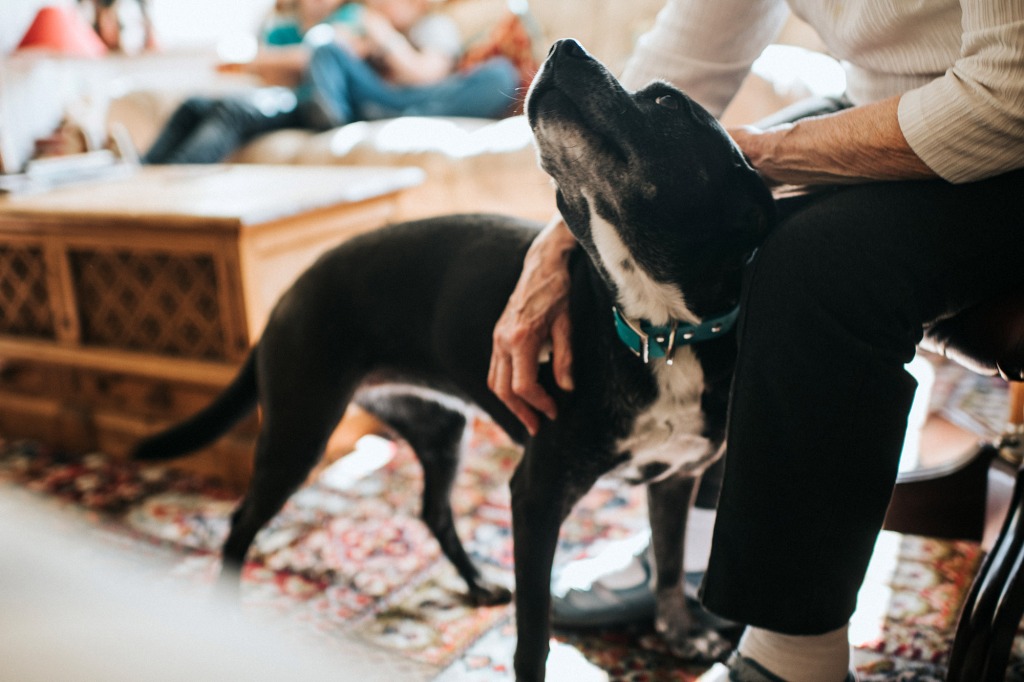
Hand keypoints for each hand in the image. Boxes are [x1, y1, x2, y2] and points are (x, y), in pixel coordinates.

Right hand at [488, 216, 577, 434]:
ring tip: (530, 415)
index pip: (523, 386)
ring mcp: (497, 337)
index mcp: (521, 339)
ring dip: (511, 402)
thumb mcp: (568, 325)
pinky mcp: (498, 335)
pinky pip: (496, 368)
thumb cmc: (559, 292)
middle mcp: (503, 340)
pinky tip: (523, 392)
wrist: (543, 264)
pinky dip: (506, 385)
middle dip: (521, 412)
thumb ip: (565, 358)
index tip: (554, 412)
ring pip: (495, 381)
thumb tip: (566, 389)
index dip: (538, 404)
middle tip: (538, 427)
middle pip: (503, 389)